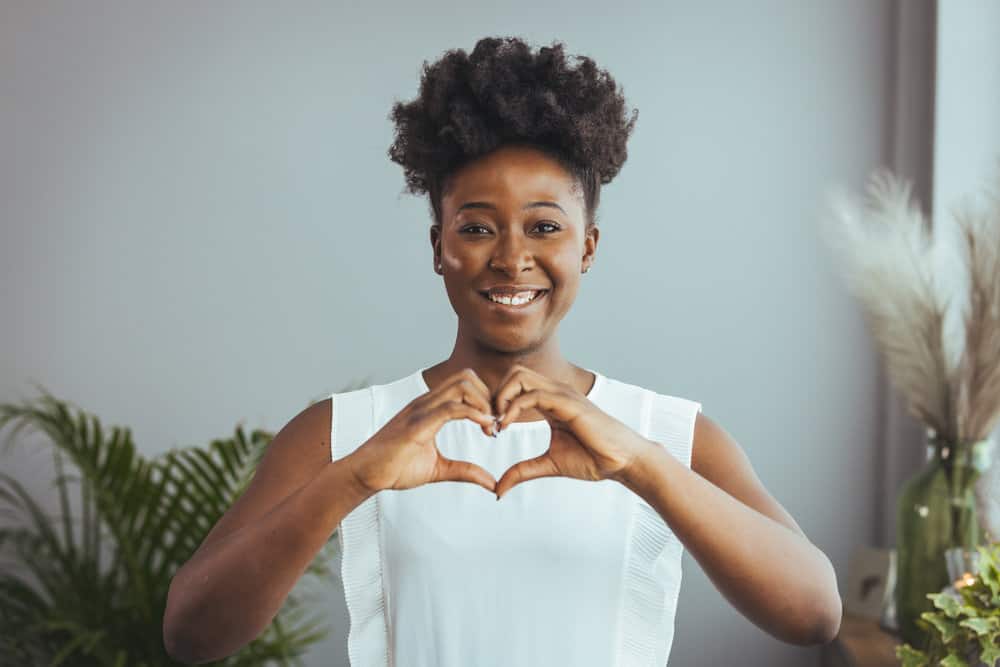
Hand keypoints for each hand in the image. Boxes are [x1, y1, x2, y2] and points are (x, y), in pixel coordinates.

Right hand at [347, 368, 498, 494]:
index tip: (494, 425)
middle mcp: (426, 402)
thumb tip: (491, 484)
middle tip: (495, 424)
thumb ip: (465, 472)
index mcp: (430, 407)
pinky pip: (451, 408)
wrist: (365, 474)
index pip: (465, 384)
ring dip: (483, 403)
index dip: (486, 400)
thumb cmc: (395, 467)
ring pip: (462, 385)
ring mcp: (421, 410)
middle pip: (467, 376)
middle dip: (488, 396)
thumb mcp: (438, 469)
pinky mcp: (417, 424)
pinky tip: (485, 427)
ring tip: (490, 428)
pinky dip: (474, 414)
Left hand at [492, 365, 651, 499]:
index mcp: (550, 402)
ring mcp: (562, 394)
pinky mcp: (568, 403)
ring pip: (519, 376)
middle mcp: (555, 392)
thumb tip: (498, 489)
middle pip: (514, 373)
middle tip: (490, 422)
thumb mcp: (548, 465)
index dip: (497, 403)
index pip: (515, 385)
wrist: (622, 461)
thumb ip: (522, 471)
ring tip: (498, 423)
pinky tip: (507, 425)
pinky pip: (533, 394)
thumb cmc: (592, 459)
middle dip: (495, 394)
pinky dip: (513, 407)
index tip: (491, 429)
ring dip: (501, 397)